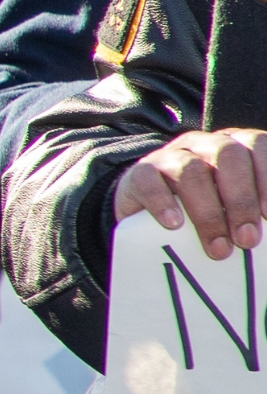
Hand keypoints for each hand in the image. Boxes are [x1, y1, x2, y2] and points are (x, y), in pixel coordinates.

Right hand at [114, 128, 266, 259]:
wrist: (150, 218)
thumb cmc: (206, 216)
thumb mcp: (235, 212)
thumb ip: (253, 215)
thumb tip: (263, 229)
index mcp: (236, 148)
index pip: (257, 147)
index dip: (266, 178)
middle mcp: (205, 145)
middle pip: (227, 156)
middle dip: (240, 201)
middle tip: (247, 240)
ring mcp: (170, 156)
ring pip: (190, 171)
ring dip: (208, 213)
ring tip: (218, 248)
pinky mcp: (139, 173)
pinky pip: (149, 181)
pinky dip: (162, 203)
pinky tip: (173, 225)